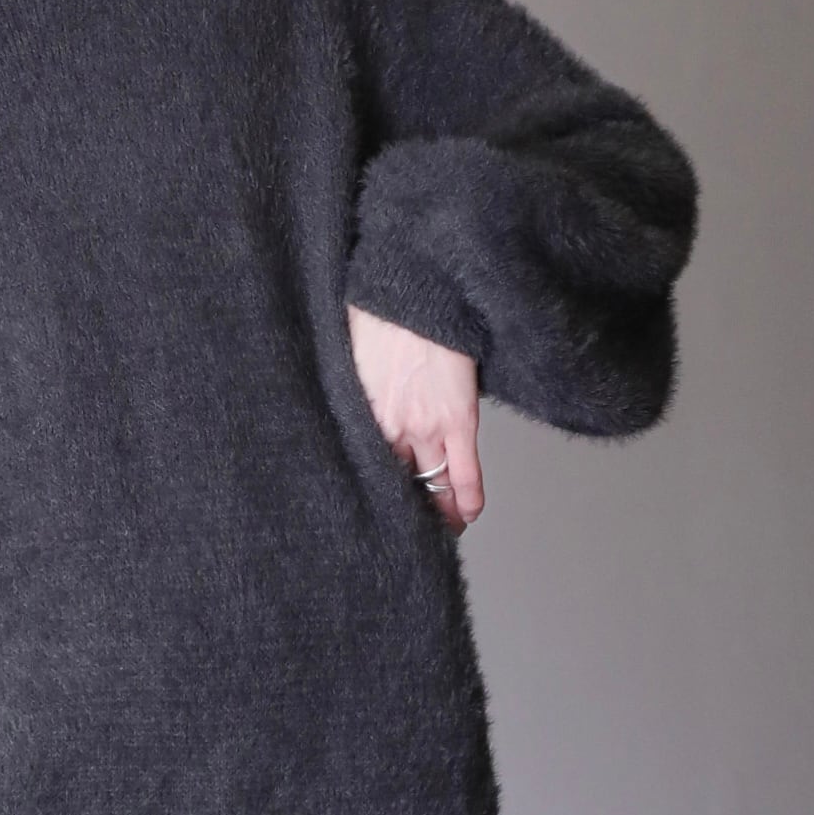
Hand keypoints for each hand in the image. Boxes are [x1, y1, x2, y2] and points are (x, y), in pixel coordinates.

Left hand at [345, 305, 483, 533]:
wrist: (416, 284)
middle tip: (401, 530)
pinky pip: (465, 472)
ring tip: (437, 530)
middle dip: (399, 509)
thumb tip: (347, 396)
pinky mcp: (458, 418)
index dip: (366, 492)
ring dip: (436, 511)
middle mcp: (388, 428)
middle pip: (393, 484)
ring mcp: (425, 426)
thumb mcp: (351, 355)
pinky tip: (466, 516)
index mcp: (358, 413)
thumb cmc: (380, 309)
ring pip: (430, 484)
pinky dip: (467, 498)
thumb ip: (353, 387)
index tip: (366, 509)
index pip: (360, 469)